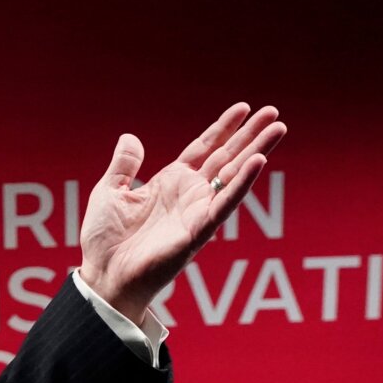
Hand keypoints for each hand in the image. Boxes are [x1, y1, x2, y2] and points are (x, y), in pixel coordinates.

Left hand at [77, 103, 286, 324]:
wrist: (102, 274)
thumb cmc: (105, 240)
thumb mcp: (109, 192)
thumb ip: (124, 165)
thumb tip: (130, 136)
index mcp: (171, 183)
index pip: (204, 149)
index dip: (223, 128)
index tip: (244, 108)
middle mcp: (189, 195)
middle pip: (227, 157)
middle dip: (250, 135)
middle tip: (273, 113)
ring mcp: (197, 211)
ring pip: (234, 176)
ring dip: (257, 151)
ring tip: (279, 128)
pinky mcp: (199, 231)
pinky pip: (225, 203)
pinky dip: (242, 183)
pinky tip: (259, 161)